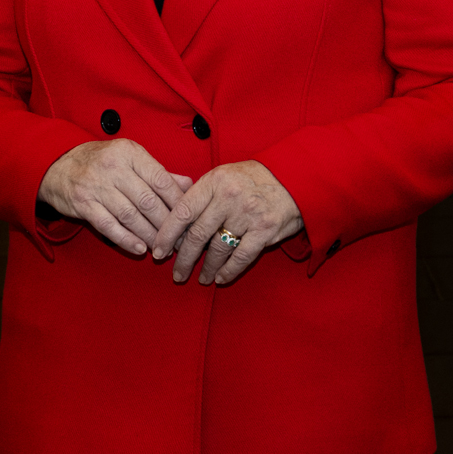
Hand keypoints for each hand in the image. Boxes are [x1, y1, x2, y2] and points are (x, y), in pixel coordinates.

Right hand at [38, 140, 191, 255]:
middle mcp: (113, 167)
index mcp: (129, 153)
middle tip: (178, 240)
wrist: (58, 165)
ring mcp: (96, 185)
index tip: (189, 219)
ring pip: (130, 215)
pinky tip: (139, 248)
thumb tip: (188, 185)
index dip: (177, 202)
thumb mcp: (129, 157)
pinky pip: (108, 225)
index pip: (160, 179)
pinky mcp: (82, 204)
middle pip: (147, 200)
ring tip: (162, 248)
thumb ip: (158, 172)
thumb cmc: (100, 161)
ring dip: (148, 235)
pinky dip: (126, 239)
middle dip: (166, 224)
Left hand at [153, 161, 302, 285]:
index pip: (182, 211)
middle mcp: (229, 197)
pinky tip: (220, 278)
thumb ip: (200, 193)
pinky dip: (229, 271)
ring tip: (201, 278)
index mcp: (214, 182)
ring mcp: (248, 214)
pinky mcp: (265, 230)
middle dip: (184, 259)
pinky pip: (241, 257)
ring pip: (218, 249)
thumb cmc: (253, 178)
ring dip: (206, 268)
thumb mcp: (223, 175)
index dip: (167, 234)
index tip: (158, 251)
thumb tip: (173, 218)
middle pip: (197, 235)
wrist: (294, 176)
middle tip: (177, 274)